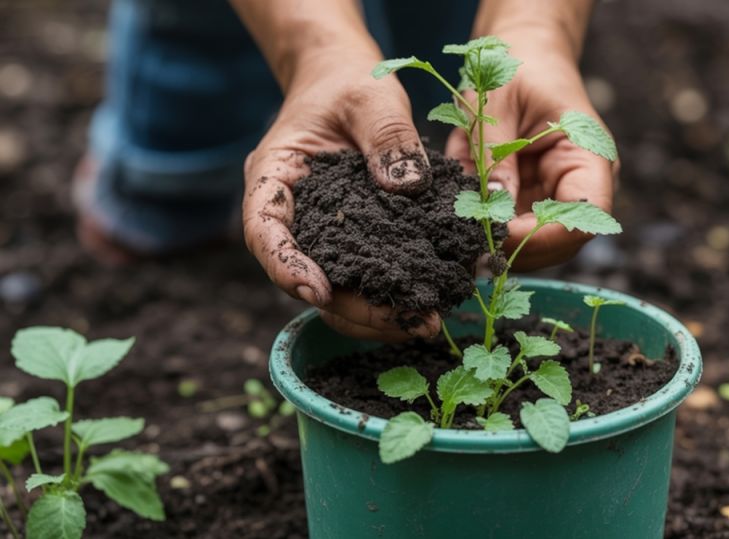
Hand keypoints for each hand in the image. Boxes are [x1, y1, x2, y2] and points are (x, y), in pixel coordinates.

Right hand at [242, 46, 440, 341]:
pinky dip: (394, 296)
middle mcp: (293, 218)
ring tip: (427, 322)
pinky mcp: (353, 244)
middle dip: (354, 308)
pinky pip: (366, 279)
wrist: (349, 85)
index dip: (286, 268)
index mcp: (275, 179)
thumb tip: (407, 185)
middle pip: (308, 279)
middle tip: (410, 321)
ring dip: (377, 315)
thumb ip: (388, 136)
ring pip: (337, 294)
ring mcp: (322, 236)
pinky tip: (433, 301)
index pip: (265, 232)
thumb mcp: (371, 98)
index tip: (320, 293)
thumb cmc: (349, 85)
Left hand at [446, 43, 618, 271]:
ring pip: (534, 246)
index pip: (584, 217)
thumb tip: (494, 207)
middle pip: (559, 243)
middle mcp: (580, 185)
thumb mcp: (498, 101)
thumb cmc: (517, 67)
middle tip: (467, 241)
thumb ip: (495, 153)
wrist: (523, 56)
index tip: (497, 235)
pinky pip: (510, 229)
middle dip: (515, 247)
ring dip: (496, 240)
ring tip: (461, 224)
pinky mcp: (532, 202)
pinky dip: (485, 226)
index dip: (544, 236)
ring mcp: (557, 198)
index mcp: (589, 157)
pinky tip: (463, 209)